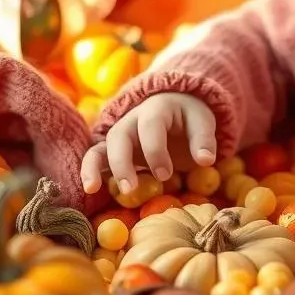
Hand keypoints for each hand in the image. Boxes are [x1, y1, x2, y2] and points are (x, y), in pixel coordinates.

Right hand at [80, 92, 216, 194]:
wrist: (175, 105)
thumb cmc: (188, 117)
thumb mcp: (202, 121)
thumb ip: (204, 139)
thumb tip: (206, 160)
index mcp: (156, 109)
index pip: (151, 126)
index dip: (155, 151)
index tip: (165, 174)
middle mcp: (132, 119)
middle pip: (119, 136)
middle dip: (122, 162)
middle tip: (131, 188)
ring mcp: (120, 134)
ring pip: (101, 146)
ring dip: (95, 167)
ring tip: (93, 189)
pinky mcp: (114, 149)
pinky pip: (96, 157)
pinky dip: (89, 170)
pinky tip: (88, 189)